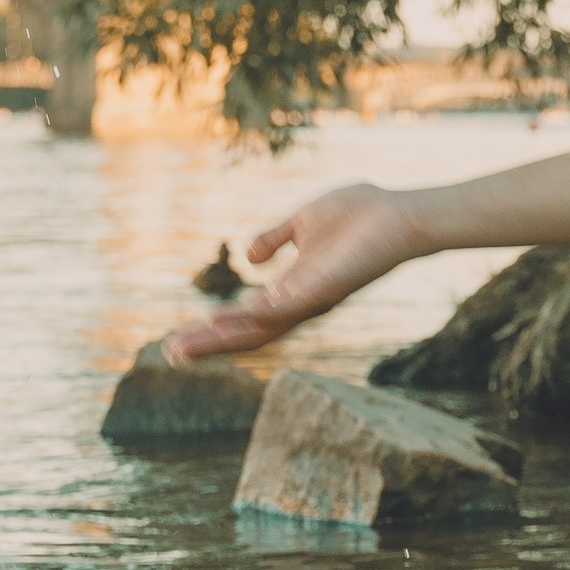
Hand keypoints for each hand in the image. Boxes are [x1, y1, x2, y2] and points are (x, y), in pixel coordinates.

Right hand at [161, 185, 417, 362]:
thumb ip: (275, 238)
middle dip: (209, 344)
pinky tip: (221, 321)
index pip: (249, 318)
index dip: (215, 330)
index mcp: (295, 289)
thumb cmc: (361, 215)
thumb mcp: (303, 222)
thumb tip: (248, 257)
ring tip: (184, 346)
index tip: (180, 338)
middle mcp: (301, 302)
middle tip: (170, 354)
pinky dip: (252, 316)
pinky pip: (282, 309)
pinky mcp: (323, 290)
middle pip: (248, 333)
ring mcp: (312, 300)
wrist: (400, 215)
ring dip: (220, 338)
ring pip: (258, 328)